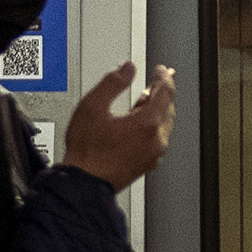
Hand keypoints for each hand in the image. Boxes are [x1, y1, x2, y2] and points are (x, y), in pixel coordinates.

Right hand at [58, 61, 174, 187]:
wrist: (84, 183)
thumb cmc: (86, 151)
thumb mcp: (92, 106)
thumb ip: (113, 83)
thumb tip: (127, 69)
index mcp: (146, 124)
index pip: (165, 92)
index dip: (164, 77)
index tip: (162, 70)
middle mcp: (155, 140)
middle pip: (168, 108)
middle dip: (162, 93)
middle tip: (155, 82)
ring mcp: (153, 154)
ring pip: (164, 125)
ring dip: (157, 110)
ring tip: (144, 101)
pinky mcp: (147, 164)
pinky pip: (158, 139)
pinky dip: (153, 127)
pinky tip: (140, 124)